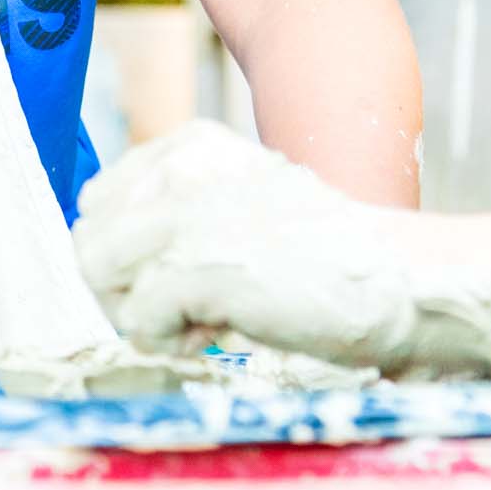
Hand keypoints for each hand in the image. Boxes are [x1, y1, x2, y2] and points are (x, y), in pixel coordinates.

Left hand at [73, 121, 490, 378]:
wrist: (400, 277)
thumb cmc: (331, 255)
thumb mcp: (250, 202)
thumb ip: (186, 209)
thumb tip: (106, 249)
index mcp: (196, 146)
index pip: (100, 199)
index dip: (126, 253)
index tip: (177, 274)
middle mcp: (184, 169)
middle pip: (89, 239)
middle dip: (121, 287)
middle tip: (178, 310)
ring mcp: (187, 215)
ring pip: (98, 276)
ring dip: (138, 315)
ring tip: (196, 324)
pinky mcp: (198, 267)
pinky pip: (135, 319)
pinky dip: (168, 343)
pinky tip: (214, 337)